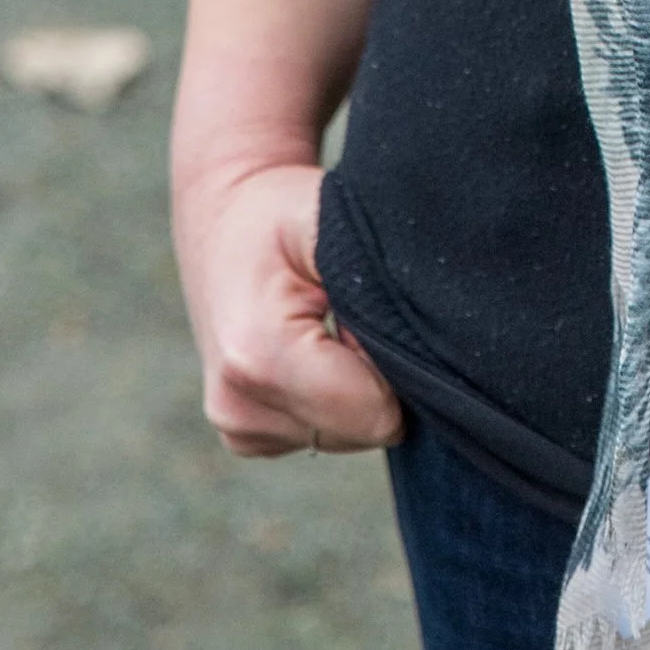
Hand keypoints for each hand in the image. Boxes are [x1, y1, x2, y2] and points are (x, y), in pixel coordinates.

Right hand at [173, 155, 403, 458]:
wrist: (223, 220)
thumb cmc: (283, 213)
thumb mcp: (330, 221)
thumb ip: (372, 289)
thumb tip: (425, 356)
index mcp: (258, 356)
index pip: (375, 413)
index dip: (396, 363)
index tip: (372, 310)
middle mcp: (237, 405)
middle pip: (364, 429)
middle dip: (377, 375)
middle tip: (352, 313)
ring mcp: (236, 427)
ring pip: (348, 434)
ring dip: (355, 385)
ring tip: (330, 324)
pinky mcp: (244, 436)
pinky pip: (323, 433)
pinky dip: (332, 397)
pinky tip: (314, 347)